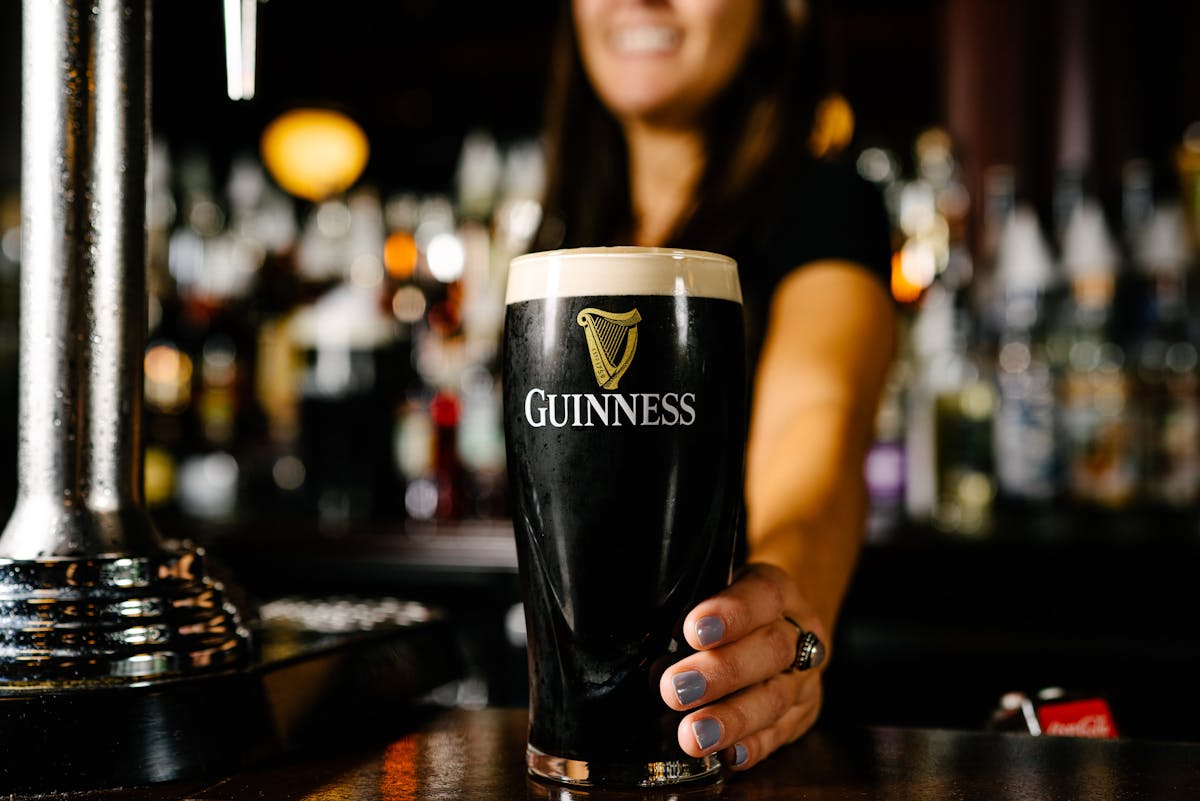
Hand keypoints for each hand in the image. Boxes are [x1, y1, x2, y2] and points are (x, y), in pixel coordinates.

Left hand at [658, 563, 827, 771]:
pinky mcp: (802, 714)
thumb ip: (693, 613)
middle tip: (675, 689)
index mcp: (776, 592)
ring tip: (694, 735)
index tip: (692, 631)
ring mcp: (804, 677)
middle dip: (721, 673)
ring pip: (775, 698)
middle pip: (771, 651)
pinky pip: (781, 733)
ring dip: (732, 719)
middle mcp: (798, 633)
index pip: (762, 596)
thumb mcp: (717, 590)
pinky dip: (754, 746)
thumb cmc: (730, 609)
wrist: (780, 624)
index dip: (731, 614)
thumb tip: (655, 649)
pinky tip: (729, 756)